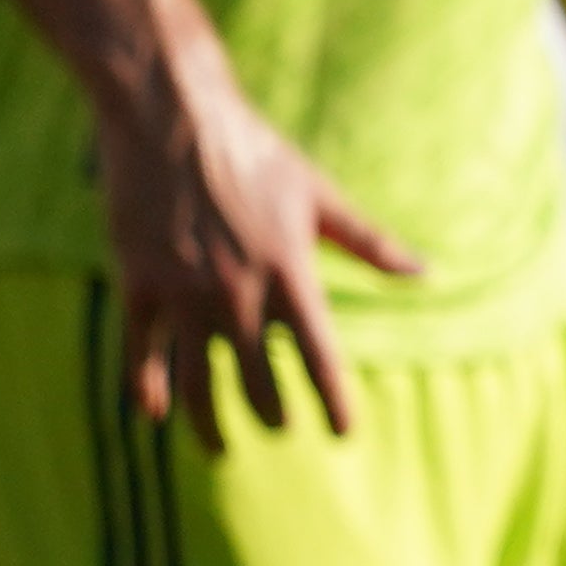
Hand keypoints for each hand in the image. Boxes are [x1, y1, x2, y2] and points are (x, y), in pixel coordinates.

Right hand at [95, 42, 417, 448]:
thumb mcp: (320, 194)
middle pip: (256, 377)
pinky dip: (148, 387)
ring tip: (220, 446)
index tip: (344, 434)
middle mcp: (239, 291)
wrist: (174, 119)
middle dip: (270, 412)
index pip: (319, 354)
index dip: (333, 399)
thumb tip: (426, 272)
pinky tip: (155, 414)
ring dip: (209, 419)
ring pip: (197, 378)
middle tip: (279, 431)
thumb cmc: (256, 152)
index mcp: (291, 271)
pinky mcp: (138, 283)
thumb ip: (370, 241)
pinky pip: (142, 351)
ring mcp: (185, 291)